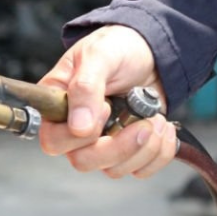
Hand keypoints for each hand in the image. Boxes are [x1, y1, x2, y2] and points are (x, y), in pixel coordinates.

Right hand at [35, 25, 177, 178]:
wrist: (151, 49)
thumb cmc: (117, 46)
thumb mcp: (99, 56)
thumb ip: (85, 88)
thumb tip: (79, 127)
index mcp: (59, 106)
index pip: (54, 141)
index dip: (80, 135)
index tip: (106, 108)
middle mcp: (76, 129)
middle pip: (84, 161)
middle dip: (119, 147)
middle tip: (142, 124)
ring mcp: (103, 142)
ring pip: (114, 169)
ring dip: (145, 147)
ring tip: (156, 119)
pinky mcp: (129, 149)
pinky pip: (140, 170)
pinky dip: (159, 153)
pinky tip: (162, 127)